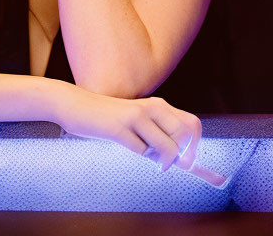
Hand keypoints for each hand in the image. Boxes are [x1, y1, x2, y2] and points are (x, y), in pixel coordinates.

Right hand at [55, 86, 210, 176]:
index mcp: (160, 105)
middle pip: (184, 134)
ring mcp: (137, 116)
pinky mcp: (119, 127)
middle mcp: (153, 107)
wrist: (77, 105)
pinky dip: (141, 155)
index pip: (192, 124)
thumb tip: (178, 161)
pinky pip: (141, 149)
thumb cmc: (109, 120)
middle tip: (170, 166)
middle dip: (183, 155)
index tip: (188, 161)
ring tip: (154, 163)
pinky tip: (132, 148)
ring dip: (163, 161)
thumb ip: (157, 137)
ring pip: (167, 145)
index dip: (195, 145)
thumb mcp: (138, 124)